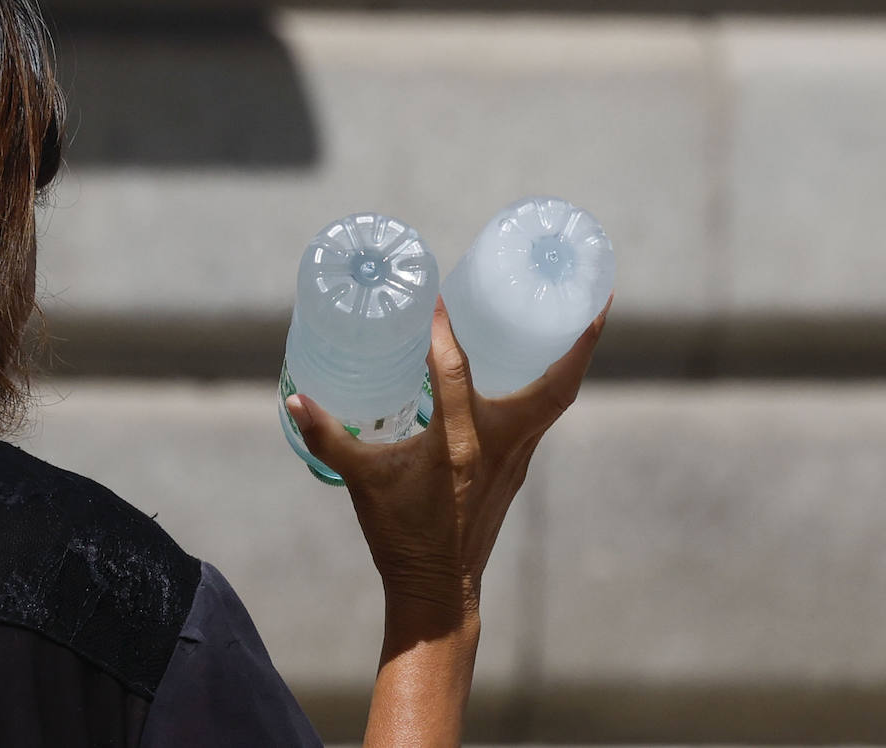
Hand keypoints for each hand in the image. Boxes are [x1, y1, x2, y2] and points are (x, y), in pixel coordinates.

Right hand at [285, 293, 610, 629]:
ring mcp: (517, 457)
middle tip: (592, 293)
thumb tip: (292, 399)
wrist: (437, 592)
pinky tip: (534, 365)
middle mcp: (500, 445)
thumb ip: (327, 438)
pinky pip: (543, 414)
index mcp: (458, 444)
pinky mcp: (518, 467)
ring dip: (570, 358)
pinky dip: (547, 384)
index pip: (455, 371)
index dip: (443, 330)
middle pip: (556, 385)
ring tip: (577, 314)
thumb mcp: (361, 482)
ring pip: (557, 399)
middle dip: (580, 340)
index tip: (434, 295)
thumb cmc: (401, 536)